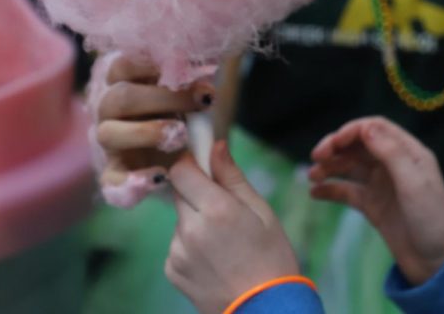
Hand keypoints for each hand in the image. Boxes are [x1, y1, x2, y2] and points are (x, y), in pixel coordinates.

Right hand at [86, 52, 214, 207]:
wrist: (176, 148)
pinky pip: (111, 181)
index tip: (189, 69)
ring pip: (109, 134)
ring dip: (146, 133)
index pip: (124, 64)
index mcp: (124, 80)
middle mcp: (109, 108)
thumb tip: (210, 60)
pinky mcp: (113, 172)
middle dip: (163, 98)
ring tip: (181, 136)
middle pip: (120, 98)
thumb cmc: (180, 106)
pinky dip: (132, 182)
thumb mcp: (187, 86)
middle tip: (202, 101)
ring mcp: (109, 140)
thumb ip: (192, 75)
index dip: (152, 64)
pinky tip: (160, 177)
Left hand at [166, 141, 299, 313]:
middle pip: (179, 192)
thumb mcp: (262, 213)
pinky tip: (215, 259)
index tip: (203, 166)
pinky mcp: (172, 270)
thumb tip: (216, 146)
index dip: (191, 164)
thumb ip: (233, 177)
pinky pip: (177, 244)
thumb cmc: (272, 258)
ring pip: (180, 219)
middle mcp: (190, 229)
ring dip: (195, 221)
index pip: (181, 170)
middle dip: (197, 193)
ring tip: (224, 242)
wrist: (264, 310)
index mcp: (216, 209)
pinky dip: (191, 245)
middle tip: (223, 209)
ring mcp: (177, 252)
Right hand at [309, 117, 443, 285]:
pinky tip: (315, 193)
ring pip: (349, 167)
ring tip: (312, 177)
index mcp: (409, 153)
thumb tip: (365, 127)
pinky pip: (347, 191)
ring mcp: (381, 185)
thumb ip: (391, 153)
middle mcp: (393, 165)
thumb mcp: (414, 184)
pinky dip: (330, 189)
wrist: (437, 263)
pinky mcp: (372, 205)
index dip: (352, 131)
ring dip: (329, 167)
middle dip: (336, 147)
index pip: (376, 128)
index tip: (333, 143)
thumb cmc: (432, 219)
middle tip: (316, 157)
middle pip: (358, 145)